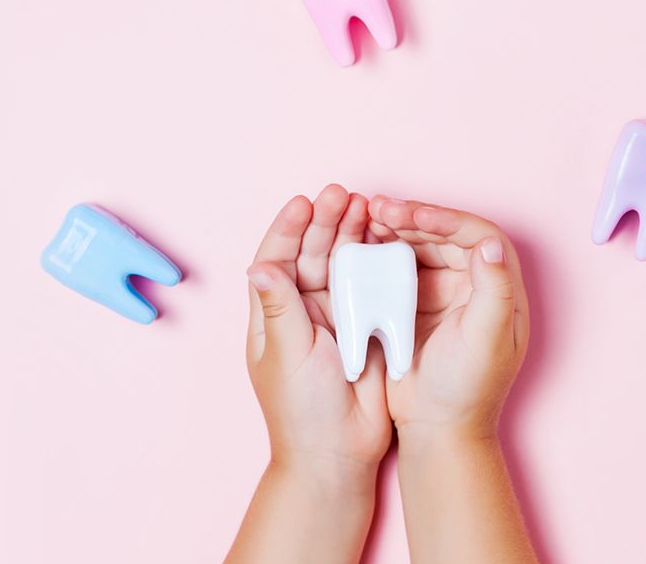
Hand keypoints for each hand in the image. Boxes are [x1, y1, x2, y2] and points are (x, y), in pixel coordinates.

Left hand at [246, 184, 391, 476]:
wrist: (340, 451)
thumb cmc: (301, 410)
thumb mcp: (287, 356)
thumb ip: (280, 309)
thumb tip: (260, 266)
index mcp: (275, 316)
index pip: (277, 260)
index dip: (288, 230)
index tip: (303, 203)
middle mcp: (304, 310)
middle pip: (312, 254)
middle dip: (324, 223)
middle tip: (341, 194)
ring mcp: (336, 317)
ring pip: (343, 265)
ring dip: (351, 235)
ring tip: (363, 204)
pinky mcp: (367, 326)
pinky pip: (371, 286)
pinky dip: (377, 261)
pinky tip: (385, 238)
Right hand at [367, 196, 530, 442]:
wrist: (436, 428)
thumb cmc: (468, 390)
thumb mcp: (486, 340)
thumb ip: (494, 291)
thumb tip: (491, 245)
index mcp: (498, 289)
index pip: (477, 237)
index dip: (447, 220)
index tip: (416, 217)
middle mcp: (473, 284)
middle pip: (446, 235)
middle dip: (414, 217)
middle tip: (381, 209)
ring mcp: (442, 293)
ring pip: (421, 245)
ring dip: (396, 228)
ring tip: (369, 216)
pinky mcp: (414, 303)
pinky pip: (399, 266)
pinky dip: (382, 250)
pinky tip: (363, 241)